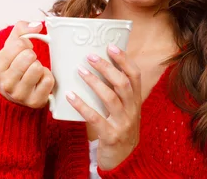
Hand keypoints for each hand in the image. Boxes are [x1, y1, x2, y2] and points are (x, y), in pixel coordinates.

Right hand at [0, 20, 54, 108]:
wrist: (16, 96)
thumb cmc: (14, 67)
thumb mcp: (11, 47)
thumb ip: (21, 30)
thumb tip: (37, 26)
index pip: (18, 44)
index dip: (25, 43)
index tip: (23, 50)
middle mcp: (5, 83)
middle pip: (29, 56)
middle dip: (32, 55)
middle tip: (28, 62)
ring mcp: (20, 95)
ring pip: (38, 68)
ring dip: (39, 66)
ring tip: (33, 71)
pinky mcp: (35, 102)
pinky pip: (48, 80)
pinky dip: (47, 77)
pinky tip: (39, 81)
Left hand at [66, 44, 141, 170]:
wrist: (125, 161)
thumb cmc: (120, 129)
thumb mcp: (125, 110)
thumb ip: (116, 92)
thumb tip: (98, 67)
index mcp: (136, 101)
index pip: (135, 75)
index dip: (124, 59)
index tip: (111, 46)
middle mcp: (132, 110)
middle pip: (123, 83)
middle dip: (107, 67)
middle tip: (90, 56)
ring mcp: (123, 123)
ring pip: (111, 98)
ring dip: (94, 82)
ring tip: (80, 71)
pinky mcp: (111, 136)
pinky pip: (96, 118)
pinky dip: (82, 106)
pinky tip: (70, 96)